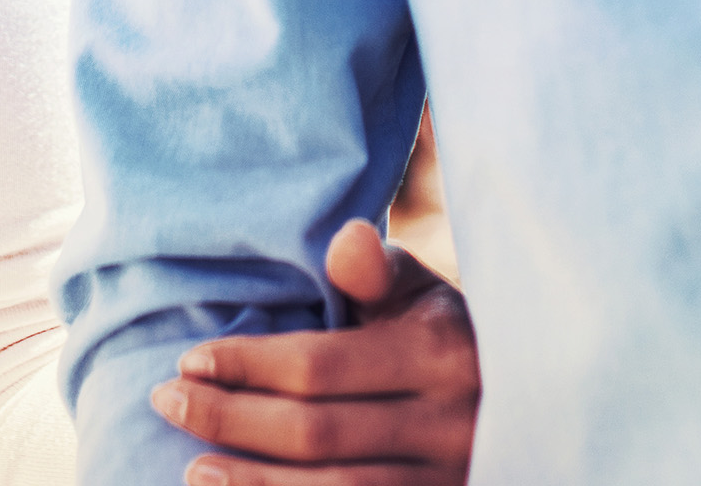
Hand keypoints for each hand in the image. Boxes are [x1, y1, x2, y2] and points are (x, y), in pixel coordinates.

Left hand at [148, 220, 476, 484]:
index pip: (321, 365)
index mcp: (443, 351)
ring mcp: (451, 477)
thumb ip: (379, 273)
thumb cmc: (450, 340)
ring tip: (194, 469)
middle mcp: (453, 422)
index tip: (189, 361)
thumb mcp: (426, 296)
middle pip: (318, 433)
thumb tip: (347, 239)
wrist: (532, 407)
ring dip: (255, 485)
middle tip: (168, 403)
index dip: (247, 366)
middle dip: (232, 420)